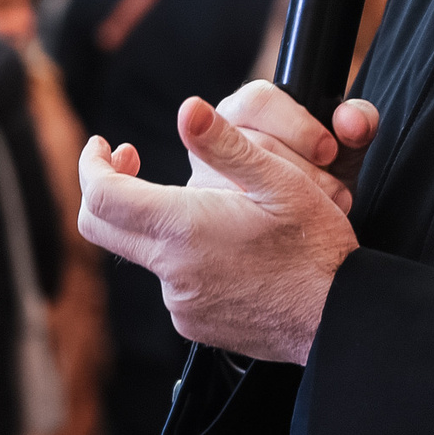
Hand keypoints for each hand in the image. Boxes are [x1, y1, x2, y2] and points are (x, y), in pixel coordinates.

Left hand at [76, 83, 377, 364]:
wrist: (341, 318)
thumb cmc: (317, 247)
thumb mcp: (279, 182)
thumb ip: (227, 146)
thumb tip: (188, 109)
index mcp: (182, 229)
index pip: (101, 195)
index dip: (92, 165)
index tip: (104, 145)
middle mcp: (171, 272)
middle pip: (101, 227)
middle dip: (106, 190)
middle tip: (129, 164)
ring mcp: (181, 304)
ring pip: (144, 254)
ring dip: (159, 227)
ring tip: (209, 210)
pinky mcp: (195, 325)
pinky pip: (173, 284)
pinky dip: (185, 260)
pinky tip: (227, 250)